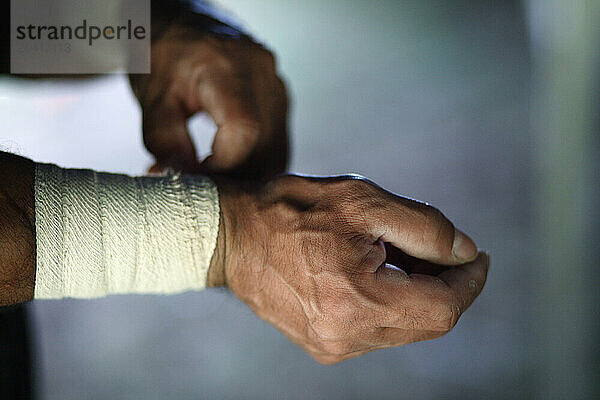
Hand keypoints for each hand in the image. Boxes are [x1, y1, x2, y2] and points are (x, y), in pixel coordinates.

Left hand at [130, 24, 287, 178]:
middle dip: (234, 176)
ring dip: (248, 174)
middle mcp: (262, 75)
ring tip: (216, 177)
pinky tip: (232, 165)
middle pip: (264, 147)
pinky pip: (278, 143)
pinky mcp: (281, 99)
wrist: (183, 25)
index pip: (243, 131)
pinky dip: (257, 162)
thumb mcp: (153, 99)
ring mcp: (277, 86)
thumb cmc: (164, 57)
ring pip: (276, 151)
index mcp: (227, 68)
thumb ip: (166, 141)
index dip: (224, 164)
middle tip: (205, 186)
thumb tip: (183, 178)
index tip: (199, 176)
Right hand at [209, 175, 488, 363]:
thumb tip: (466, 252)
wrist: (232, 236)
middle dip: (443, 283)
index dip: (469, 282)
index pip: (443, 308)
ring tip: (397, 252)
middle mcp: (345, 337)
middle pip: (426, 322)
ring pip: (403, 327)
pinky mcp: (322, 345)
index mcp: (357, 301)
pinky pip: (376, 331)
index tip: (477, 256)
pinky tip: (376, 271)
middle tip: (436, 246)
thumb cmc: (294, 210)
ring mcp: (332, 346)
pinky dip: (390, 303)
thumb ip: (425, 229)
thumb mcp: (363, 201)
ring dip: (416, 292)